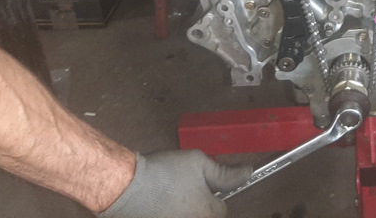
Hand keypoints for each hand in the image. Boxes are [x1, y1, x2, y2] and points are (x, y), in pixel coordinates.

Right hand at [98, 150, 251, 217]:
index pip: (223, 209)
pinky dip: (170, 208)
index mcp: (207, 213)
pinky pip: (172, 214)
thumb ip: (225, 172)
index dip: (217, 193)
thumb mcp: (199, 163)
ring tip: (173, 189)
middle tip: (188, 184)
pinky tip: (162, 197)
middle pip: (206, 214)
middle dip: (201, 201)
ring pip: (188, 214)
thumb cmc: (166, 173)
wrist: (127, 186)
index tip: (209, 181)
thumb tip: (248, 173)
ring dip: (185, 205)